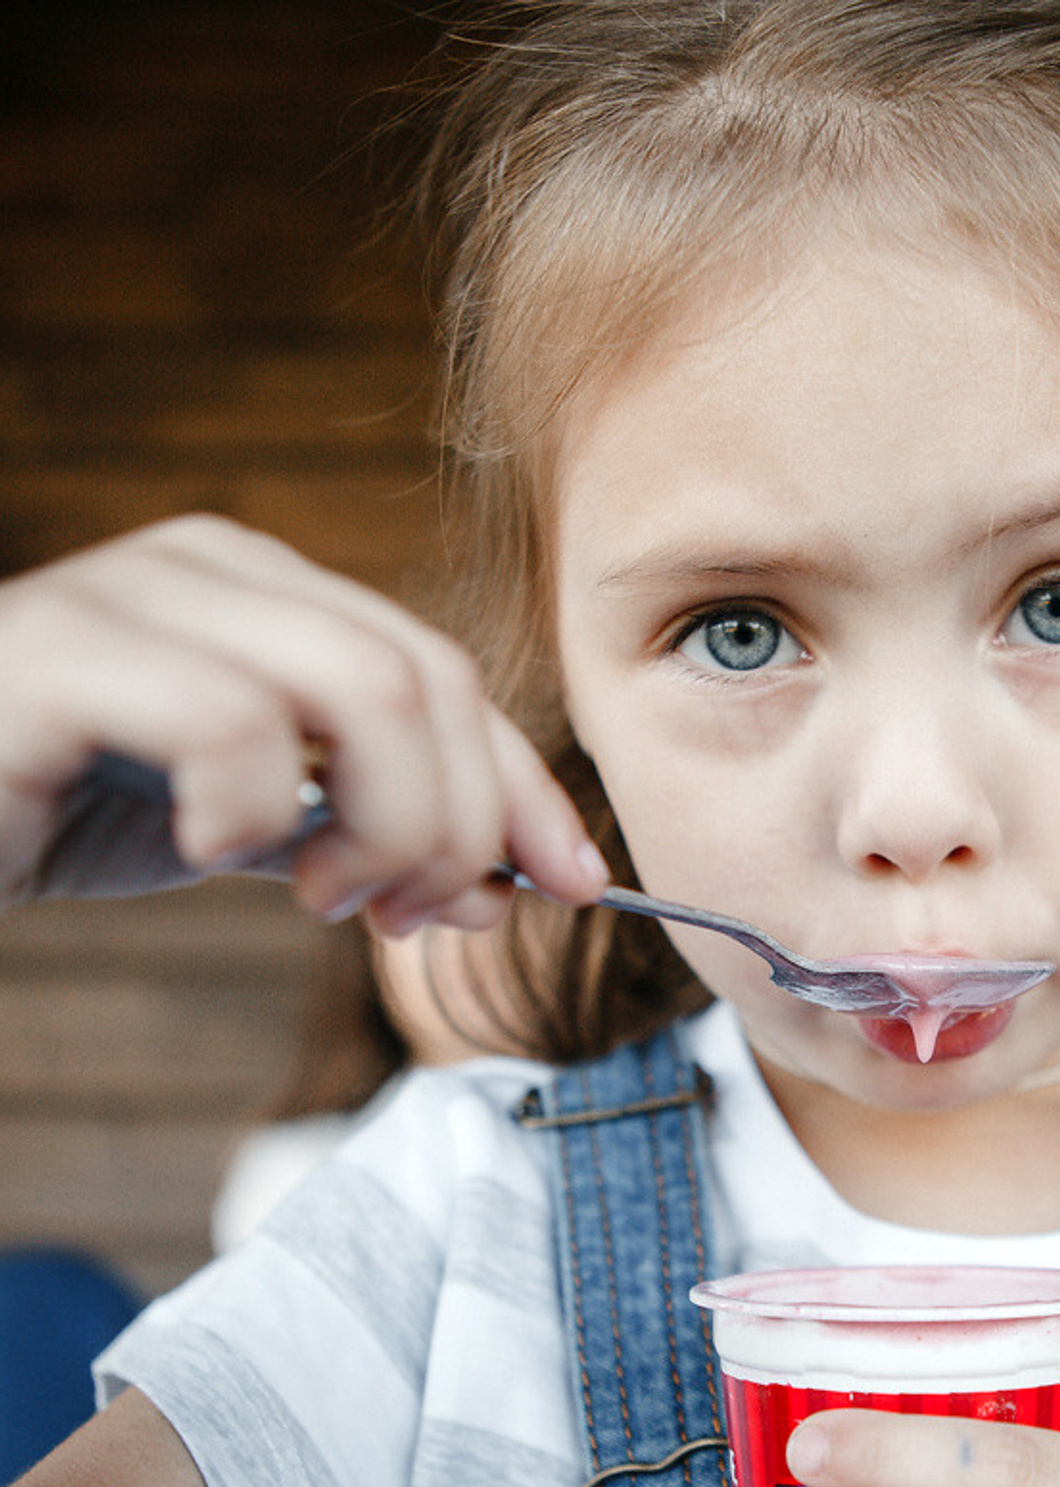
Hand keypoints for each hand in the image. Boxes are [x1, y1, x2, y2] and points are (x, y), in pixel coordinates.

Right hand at [0, 516, 607, 931]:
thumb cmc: (59, 804)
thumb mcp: (251, 823)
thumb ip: (368, 836)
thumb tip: (505, 886)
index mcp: (272, 594)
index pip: (451, 677)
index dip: (527, 788)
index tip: (575, 884)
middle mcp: (215, 569)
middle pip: (429, 679)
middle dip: (463, 822)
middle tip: (412, 914)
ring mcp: (133, 595)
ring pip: (361, 688)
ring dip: (385, 823)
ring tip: (324, 896)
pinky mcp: (54, 653)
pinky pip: (228, 720)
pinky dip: (253, 809)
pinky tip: (209, 846)